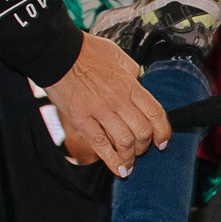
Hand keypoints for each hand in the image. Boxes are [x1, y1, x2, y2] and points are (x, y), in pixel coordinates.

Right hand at [45, 34, 171, 176]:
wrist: (57, 52)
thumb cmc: (87, 51)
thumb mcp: (119, 56)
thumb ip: (132, 72)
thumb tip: (140, 85)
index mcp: (130, 84)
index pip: (155, 113)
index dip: (163, 131)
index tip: (163, 141)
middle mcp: (118, 99)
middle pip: (143, 131)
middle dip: (147, 145)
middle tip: (143, 149)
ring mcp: (100, 111)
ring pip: (125, 142)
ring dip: (131, 156)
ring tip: (131, 161)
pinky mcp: (82, 119)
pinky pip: (101, 145)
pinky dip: (113, 161)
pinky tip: (120, 170)